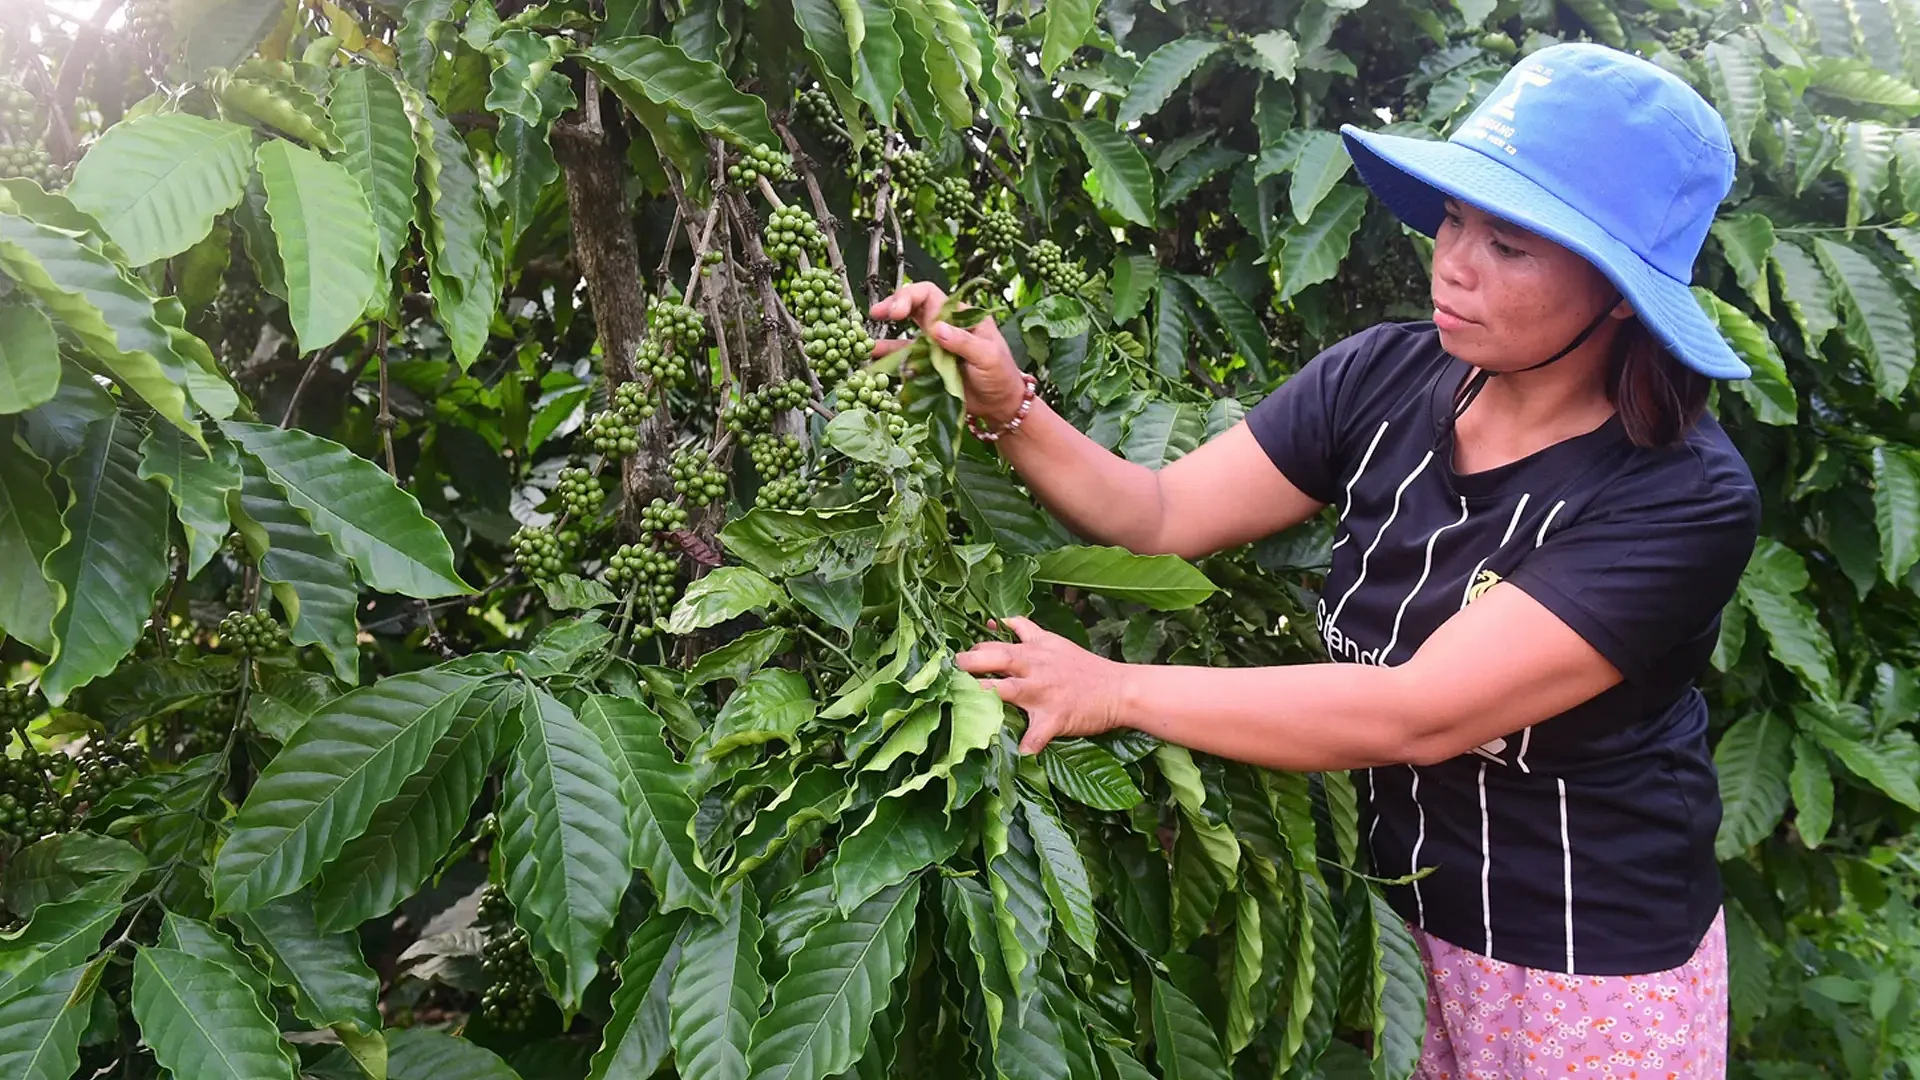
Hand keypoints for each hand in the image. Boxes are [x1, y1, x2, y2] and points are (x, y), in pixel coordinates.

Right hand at [869, 282, 1027, 425]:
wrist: (1000, 405)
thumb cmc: (1001, 375)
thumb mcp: (988, 355)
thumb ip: (963, 341)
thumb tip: (935, 329)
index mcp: (959, 316)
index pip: (929, 295)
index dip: (909, 297)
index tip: (897, 312)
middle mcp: (942, 327)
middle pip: (912, 308)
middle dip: (893, 307)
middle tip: (877, 314)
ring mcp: (933, 348)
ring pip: (904, 335)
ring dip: (886, 336)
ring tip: (866, 340)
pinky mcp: (927, 368)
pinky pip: (905, 361)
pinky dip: (889, 361)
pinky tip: (874, 362)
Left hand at [955, 616, 1128, 754]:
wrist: (1119, 689)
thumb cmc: (1083, 667)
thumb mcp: (1053, 641)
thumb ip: (1026, 632)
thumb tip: (997, 623)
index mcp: (1034, 648)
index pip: (997, 642)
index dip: (974, 649)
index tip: (956, 659)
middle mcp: (1034, 666)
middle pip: (996, 657)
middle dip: (970, 662)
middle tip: (954, 670)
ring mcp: (1043, 692)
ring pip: (1007, 690)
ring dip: (984, 697)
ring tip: (965, 706)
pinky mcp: (1054, 717)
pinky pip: (1036, 735)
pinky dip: (1026, 746)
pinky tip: (1016, 754)